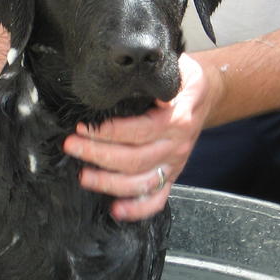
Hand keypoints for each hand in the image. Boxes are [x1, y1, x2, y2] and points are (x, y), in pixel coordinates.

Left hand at [62, 54, 217, 220]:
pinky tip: (116, 210)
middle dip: (98, 154)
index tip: (83, 126)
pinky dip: (138, 209)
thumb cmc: (184, 80)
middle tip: (72, 146)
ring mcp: (174, 164)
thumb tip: (135, 82)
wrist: (207, 95)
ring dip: (110, 183)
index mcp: (176, 120)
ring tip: (84, 176)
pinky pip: (157, 199)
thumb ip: (158, 79)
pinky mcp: (171, 176)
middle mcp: (176, 145)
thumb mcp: (177, 69)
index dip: (110, 132)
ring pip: (141, 182)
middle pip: (135, 159)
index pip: (140, 130)